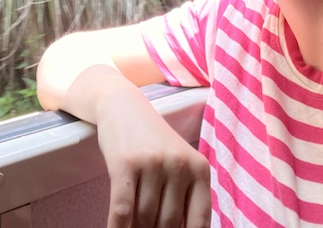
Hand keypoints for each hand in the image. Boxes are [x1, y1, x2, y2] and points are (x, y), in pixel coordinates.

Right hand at [96, 90, 210, 227]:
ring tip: (131, 227)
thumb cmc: (152, 143)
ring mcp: (153, 164)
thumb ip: (183, 197)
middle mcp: (179, 166)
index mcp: (200, 170)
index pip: (199, 222)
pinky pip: (122, 210)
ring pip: (144, 219)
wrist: (124, 107)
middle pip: (168, 224)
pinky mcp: (125, 164)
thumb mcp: (178, 164)